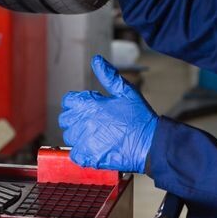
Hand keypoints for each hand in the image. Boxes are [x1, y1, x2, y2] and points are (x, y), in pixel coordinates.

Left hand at [59, 55, 157, 172]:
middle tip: (91, 122)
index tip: (86, 108)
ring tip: (94, 136)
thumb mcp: (125, 91)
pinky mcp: (90, 157)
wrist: (150, 144)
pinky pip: (75, 155)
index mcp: (89, 105)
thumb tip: (96, 60)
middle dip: (75, 119)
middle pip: (65, 119)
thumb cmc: (140, 117)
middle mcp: (83, 122)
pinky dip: (81, 153)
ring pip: (70, 137)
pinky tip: (93, 149)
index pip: (68, 101)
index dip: (77, 103)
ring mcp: (85, 140)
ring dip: (78, 136)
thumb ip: (108, 76)